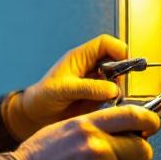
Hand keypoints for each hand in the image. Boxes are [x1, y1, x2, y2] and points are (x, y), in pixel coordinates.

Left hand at [3, 34, 126, 140]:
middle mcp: (90, 67)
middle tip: (118, 86)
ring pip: (117, 79)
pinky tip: (106, 107)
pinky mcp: (97, 97)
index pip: (105, 44)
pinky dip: (114, 100)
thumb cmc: (42, 97)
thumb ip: (88, 88)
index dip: (118, 50)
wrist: (35, 115)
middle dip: (121, 72)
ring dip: (118, 88)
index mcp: (80, 57)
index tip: (125, 64)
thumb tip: (113, 89)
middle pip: (116, 60)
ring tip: (109, 99)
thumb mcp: (63, 90)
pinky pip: (113, 95)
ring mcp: (95, 82)